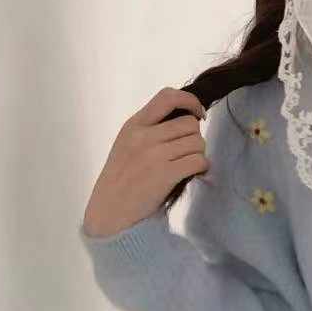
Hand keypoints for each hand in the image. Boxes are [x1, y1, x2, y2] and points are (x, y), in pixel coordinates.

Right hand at [81, 88, 209, 237]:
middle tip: (187, 151)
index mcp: (134, 125)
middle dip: (194, 137)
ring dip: (198, 154)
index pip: (167, 96)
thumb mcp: (127, 145)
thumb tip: (188, 119)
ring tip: (186, 165)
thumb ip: (150, 129)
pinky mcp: (165, 174)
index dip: (190, 101)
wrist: (110, 213)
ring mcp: (154, 155)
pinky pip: (199, 161)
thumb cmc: (122, 180)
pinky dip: (201, 168)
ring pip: (197, 142)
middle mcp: (143, 136)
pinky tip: (192, 174)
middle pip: (190, 124)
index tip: (198, 114)